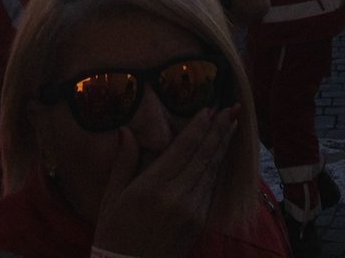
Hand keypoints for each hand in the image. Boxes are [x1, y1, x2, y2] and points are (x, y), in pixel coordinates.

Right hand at [91, 105, 240, 257]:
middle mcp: (175, 196)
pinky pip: (211, 190)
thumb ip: (123, 162)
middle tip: (232, 109)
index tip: (208, 109)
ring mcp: (191, 211)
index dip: (198, 127)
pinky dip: (218, 169)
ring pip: (211, 171)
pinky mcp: (199, 223)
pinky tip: (222, 156)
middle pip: (203, 155)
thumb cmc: (114, 234)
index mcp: (151, 187)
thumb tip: (126, 130)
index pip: (183, 148)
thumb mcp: (112, 198)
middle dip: (219, 130)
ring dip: (223, 146)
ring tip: (232, 126)